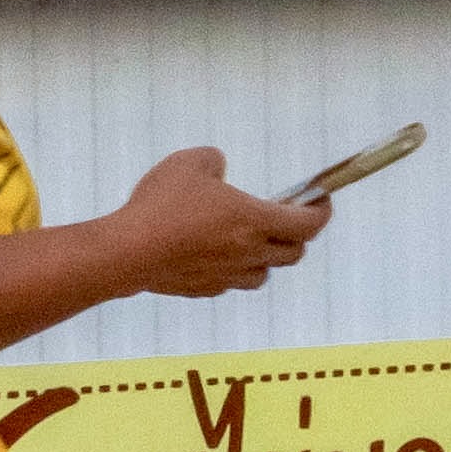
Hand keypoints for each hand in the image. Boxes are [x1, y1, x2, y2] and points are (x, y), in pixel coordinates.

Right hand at [104, 143, 331, 303]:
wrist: (127, 253)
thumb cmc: (162, 204)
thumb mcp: (191, 162)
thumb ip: (214, 161)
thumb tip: (220, 170)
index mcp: (254, 220)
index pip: (307, 224)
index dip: (322, 212)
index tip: (322, 201)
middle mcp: (248, 253)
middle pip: (293, 253)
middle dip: (298, 235)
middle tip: (287, 216)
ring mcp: (227, 276)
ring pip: (264, 273)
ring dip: (267, 257)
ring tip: (252, 239)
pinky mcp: (204, 290)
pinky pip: (232, 282)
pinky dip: (236, 270)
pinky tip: (217, 255)